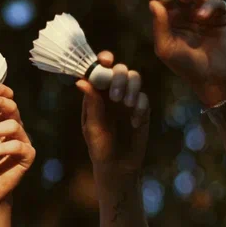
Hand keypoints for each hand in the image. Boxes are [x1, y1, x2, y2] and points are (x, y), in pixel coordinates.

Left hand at [0, 85, 35, 203]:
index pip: (6, 99)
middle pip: (13, 108)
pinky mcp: (27, 156)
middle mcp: (15, 128)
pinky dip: (1, 148)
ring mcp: (23, 141)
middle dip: (0, 102)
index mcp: (2, 121)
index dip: (1, 90)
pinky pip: (17, 146)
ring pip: (14, 125)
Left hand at [76, 51, 149, 173]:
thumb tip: (81, 81)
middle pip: (120, 69)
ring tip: (126, 105)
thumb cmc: (100, 148)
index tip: (106, 61)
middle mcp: (112, 93)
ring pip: (135, 78)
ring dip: (132, 87)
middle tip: (116, 97)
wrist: (118, 166)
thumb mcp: (93, 127)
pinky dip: (140, 106)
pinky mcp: (142, 110)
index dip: (103, 60)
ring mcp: (128, 100)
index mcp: (96, 94)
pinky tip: (134, 123)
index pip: (99, 70)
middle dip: (119, 77)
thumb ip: (91, 104)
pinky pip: (144, 98)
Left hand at [150, 0, 225, 106]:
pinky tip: (202, 16)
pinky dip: (209, 6)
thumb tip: (153, 2)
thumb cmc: (185, 66)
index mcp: (171, 18)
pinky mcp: (222, 16)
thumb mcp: (166, 48)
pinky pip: (217, 3)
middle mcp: (187, 12)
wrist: (211, 79)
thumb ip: (160, 26)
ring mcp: (205, 12)